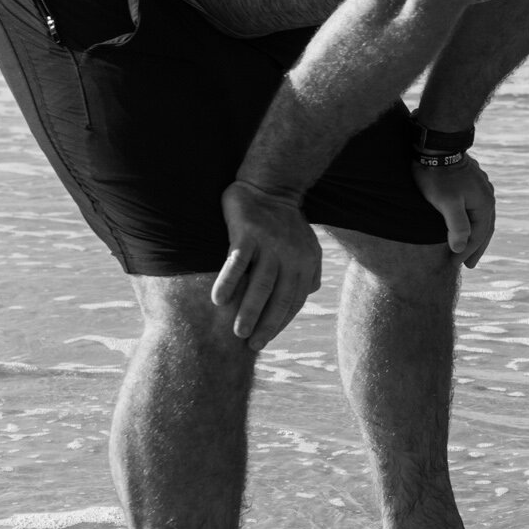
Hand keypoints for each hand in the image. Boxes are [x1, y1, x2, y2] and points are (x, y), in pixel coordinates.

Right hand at [212, 180, 322, 349]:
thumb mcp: (306, 245)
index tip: (265, 338)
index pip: (294, 300)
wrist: (270, 184)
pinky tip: (218, 301)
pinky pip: (238, 263)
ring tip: (238, 332)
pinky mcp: (249, 234)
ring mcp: (270, 245)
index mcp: (306, 262)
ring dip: (249, 311)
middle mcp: (291, 256)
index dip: (280, 322)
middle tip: (252, 344)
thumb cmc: (285, 220)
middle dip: (266, 324)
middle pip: (279, 297)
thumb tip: (310, 293)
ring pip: (260, 285)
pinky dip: (229, 282)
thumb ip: (309, 269)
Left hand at [414, 154, 495, 266]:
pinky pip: (476, 208)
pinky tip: (467, 223)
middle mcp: (487, 196)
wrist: (437, 146)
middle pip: (484, 228)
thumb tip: (460, 248)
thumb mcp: (447, 203)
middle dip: (476, 247)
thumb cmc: (438, 176)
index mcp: (484, 204)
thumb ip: (457, 226)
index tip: (455, 265)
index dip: (467, 252)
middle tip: (469, 264)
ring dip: (475, 234)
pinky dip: (472, 221)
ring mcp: (481, 188)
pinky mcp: (472, 182)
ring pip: (481, 218)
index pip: (478, 235)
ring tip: (468, 247)